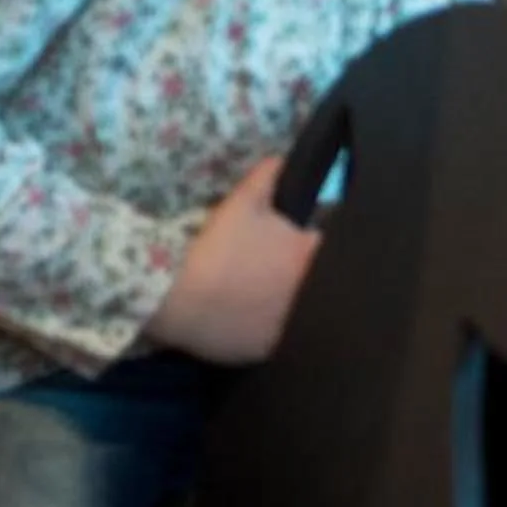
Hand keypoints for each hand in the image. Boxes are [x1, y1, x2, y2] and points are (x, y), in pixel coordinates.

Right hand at [145, 155, 321, 364]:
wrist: (178, 296)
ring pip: (309, 314)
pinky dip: (278, 331)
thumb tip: (281, 159)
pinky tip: (260, 324)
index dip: (314, 247)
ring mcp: (292, 323)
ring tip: (267, 299)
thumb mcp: (240, 205)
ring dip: (298, 305)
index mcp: (309, 254)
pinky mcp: (272, 348)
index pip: (329, 248)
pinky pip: (285, 341)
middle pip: (325, 283)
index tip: (300, 248)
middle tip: (279, 275)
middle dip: (311, 277)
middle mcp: (310, 290)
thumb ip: (267, 179)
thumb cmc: (214, 248)